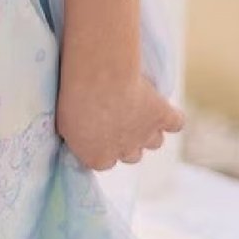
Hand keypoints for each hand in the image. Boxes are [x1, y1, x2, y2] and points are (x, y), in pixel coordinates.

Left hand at [56, 68, 184, 172]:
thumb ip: (76, 135)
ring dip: (147, 129)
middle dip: (126, 139)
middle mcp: (124, 153)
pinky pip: (176, 123)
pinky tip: (164, 109)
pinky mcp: (162, 117)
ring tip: (137, 108)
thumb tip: (79, 133)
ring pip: (154, 142)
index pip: (105, 161)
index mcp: (98, 159)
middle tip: (117, 116)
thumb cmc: (73, 96)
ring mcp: (146, 136)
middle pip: (132, 155)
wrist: (98, 77)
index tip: (98, 128)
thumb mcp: (63, 121)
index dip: (103, 144)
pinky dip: (172, 118)